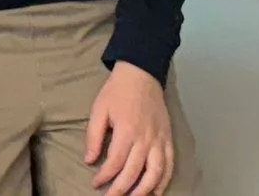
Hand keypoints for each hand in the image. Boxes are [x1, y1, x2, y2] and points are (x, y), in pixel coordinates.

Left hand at [86, 61, 176, 195]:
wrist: (141, 75)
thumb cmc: (117, 92)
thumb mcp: (99, 110)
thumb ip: (94, 136)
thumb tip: (89, 160)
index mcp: (127, 131)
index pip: (115, 162)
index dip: (105, 177)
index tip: (95, 184)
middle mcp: (146, 140)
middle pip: (134, 172)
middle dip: (121, 190)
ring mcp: (160, 141)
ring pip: (155, 174)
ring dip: (144, 191)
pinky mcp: (168, 140)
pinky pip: (169, 166)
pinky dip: (164, 181)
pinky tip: (156, 192)